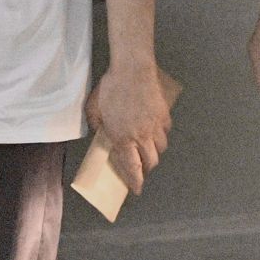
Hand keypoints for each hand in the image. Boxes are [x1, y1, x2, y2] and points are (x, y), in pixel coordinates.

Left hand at [85, 63, 172, 194]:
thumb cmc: (111, 88)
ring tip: (147, 150)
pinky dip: (161, 135)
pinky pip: (165, 132)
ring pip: (161, 148)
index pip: (132, 168)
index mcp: (122, 137)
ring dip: (154, 153)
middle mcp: (141, 136)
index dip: (135, 182)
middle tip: (141, 168)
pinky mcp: (164, 115)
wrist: (133, 70)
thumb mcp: (94, 109)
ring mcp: (155, 126)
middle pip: (151, 162)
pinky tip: (154, 130)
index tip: (136, 189)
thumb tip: (100, 134)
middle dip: (146, 169)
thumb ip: (97, 126)